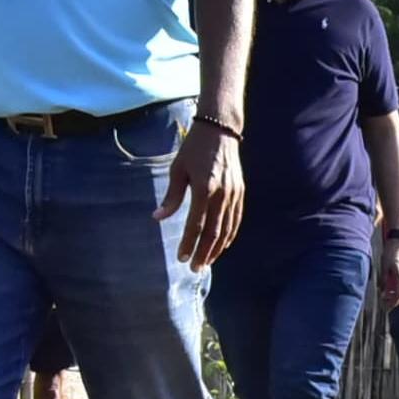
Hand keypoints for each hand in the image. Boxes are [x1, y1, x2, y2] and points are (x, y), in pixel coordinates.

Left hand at [156, 116, 245, 268]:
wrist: (220, 129)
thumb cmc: (194, 148)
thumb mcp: (178, 169)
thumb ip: (171, 196)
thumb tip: (158, 218)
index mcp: (204, 188)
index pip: (196, 224)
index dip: (189, 244)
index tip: (181, 258)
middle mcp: (221, 194)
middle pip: (214, 232)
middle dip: (204, 253)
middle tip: (195, 269)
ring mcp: (234, 194)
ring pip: (227, 229)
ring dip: (217, 249)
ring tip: (207, 263)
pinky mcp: (240, 192)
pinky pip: (236, 219)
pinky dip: (230, 235)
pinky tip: (222, 246)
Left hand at [378, 241, 398, 308]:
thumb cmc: (390, 252)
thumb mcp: (384, 266)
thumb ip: (384, 280)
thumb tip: (382, 291)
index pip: (398, 296)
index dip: (391, 303)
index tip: (385, 306)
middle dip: (394, 302)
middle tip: (385, 303)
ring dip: (397, 295)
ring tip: (387, 295)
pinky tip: (392, 287)